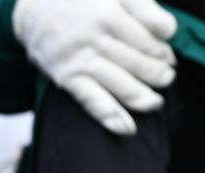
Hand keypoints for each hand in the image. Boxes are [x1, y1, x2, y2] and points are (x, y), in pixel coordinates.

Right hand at [13, 0, 176, 134]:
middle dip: (157, 74)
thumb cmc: (81, 0)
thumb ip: (144, 7)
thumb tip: (168, 32)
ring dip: (141, 97)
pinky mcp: (68, 78)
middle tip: (166, 79)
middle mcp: (97, 38)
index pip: (149, 38)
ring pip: (120, 83)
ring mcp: (82, 60)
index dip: (163, 51)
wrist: (34, 9)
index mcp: (111, 13)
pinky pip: (92, 100)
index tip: (169, 59)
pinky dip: (110, 116)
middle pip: (138, 62)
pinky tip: (126, 128)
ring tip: (155, 102)